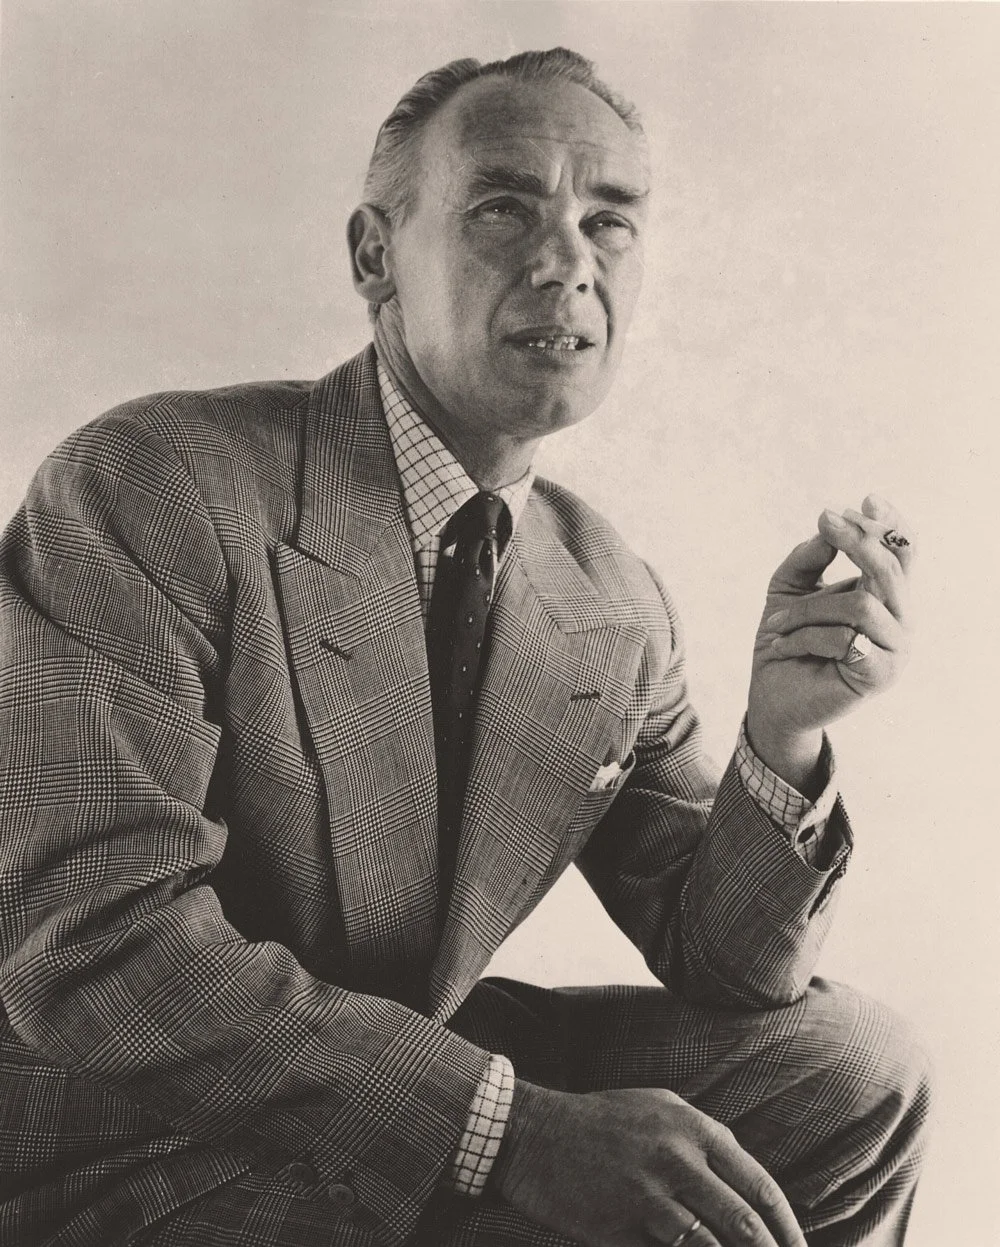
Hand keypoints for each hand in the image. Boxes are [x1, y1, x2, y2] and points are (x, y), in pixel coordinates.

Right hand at [492, 1080, 804, 1246]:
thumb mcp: (656, 1109)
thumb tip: (744, 1174)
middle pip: (746, 1219)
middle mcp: (679, 1155)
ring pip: (715, 1242)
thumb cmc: (598, 1121)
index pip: (758, 1184)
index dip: (787, 1226)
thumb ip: (702, 1138)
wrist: (533, 1132)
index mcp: (693, 1126)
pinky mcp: (625, 1223)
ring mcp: (652, 1191)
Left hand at [746, 494, 912, 785]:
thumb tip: (828, 527)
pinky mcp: (878, 676)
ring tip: (775, 624)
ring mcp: (894, 650)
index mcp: (884, 597)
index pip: (904, 553)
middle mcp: (898, 620)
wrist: (771, 695)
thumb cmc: (785, 639)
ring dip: (808, 609)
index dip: (891, 524)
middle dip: (857, 540)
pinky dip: (806, 637)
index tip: (866, 498)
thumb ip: (809, 556)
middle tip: (824, 520)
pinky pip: (845, 640)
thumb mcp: (788, 588)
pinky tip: (784, 647)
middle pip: (892, 570)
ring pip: (861, 605)